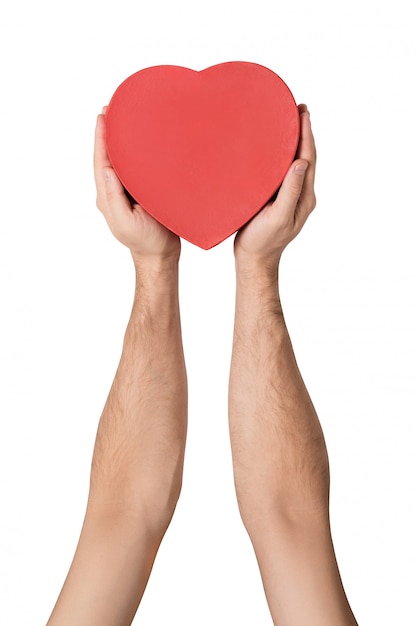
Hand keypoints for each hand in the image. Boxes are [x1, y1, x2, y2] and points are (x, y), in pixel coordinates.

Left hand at [94, 107, 180, 263]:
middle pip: (108, 156)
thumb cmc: (147, 242)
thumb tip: (107, 169)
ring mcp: (127, 192)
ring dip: (120, 140)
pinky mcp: (140, 193)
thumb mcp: (127, 222)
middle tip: (112, 107)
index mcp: (108, 196)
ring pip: (120, 161)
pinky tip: (141, 142)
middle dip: (108, 133)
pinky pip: (134, 169)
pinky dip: (134, 152)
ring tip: (123, 117)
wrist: (161, 256)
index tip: (102, 115)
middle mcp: (115, 190)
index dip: (100, 137)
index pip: (101, 161)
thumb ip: (114, 197)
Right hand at [234, 104, 315, 270]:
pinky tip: (271, 149)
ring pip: (293, 163)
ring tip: (286, 122)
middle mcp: (300, 194)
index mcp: (304, 196)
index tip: (302, 111)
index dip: (306, 133)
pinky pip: (281, 172)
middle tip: (296, 108)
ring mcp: (289, 197)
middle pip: (304, 157)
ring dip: (291, 142)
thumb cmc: (263, 241)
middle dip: (302, 132)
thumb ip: (291, 191)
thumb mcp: (278, 217)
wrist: (253, 260)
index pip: (308, 158)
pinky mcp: (276, 200)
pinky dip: (279, 155)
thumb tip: (301, 163)